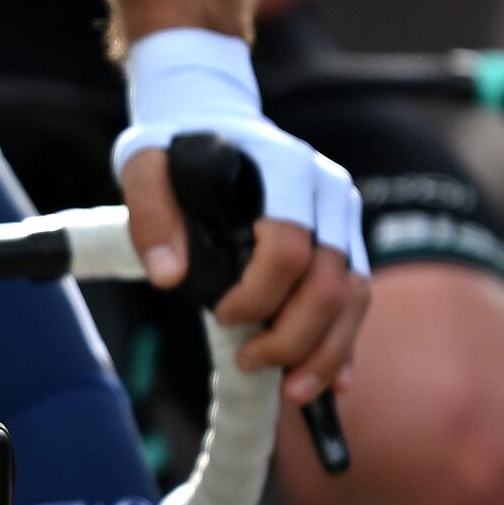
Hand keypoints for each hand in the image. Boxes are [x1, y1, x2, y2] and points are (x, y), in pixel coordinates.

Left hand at [106, 31, 369, 401]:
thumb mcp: (145, 165)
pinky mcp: (346, 241)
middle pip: (332, 280)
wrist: (212, 113)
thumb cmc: (178, 142)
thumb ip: (151, 215)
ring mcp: (344, 217)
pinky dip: (343, 343)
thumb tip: (169, 278)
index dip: (259, 294)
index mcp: (287, 169)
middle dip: (295, 337)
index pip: (289, 246)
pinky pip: (358, 298)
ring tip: (291, 391)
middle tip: (251, 364)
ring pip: (355, 296)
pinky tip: (330, 383)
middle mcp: (329, 192)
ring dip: (326, 351)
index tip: (221, 317)